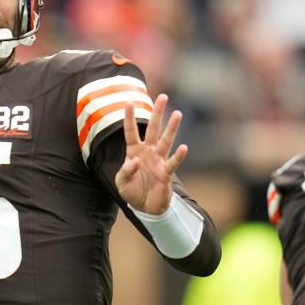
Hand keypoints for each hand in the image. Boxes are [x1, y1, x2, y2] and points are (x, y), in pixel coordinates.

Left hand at [115, 94, 187, 215]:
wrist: (145, 207)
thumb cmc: (132, 191)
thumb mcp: (121, 183)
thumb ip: (125, 171)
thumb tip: (135, 161)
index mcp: (133, 151)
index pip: (131, 131)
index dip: (129, 117)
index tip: (128, 101)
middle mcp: (148, 152)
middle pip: (153, 129)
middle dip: (157, 113)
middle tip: (163, 97)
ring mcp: (158, 161)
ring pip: (166, 141)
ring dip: (171, 128)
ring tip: (178, 113)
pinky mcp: (166, 173)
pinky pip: (173, 163)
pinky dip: (178, 156)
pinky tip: (183, 147)